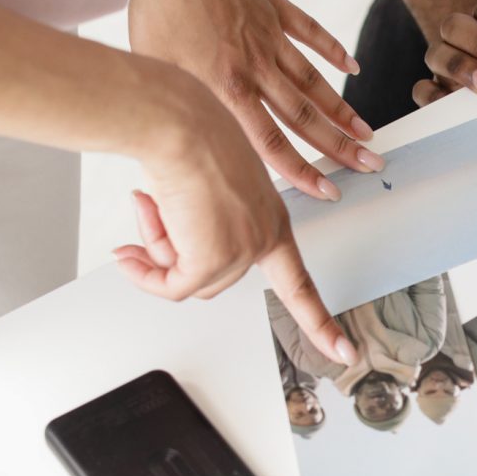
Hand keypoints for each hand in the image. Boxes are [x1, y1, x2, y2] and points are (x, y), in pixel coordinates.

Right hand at [113, 69, 357, 365]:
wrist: (177, 123)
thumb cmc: (190, 137)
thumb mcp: (205, 189)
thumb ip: (196, 230)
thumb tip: (161, 261)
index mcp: (271, 219)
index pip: (301, 283)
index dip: (320, 321)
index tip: (345, 353)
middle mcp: (264, 237)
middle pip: (214, 278)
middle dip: (172, 252)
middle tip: (153, 213)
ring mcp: (243, 249)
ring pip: (190, 281)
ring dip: (157, 252)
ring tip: (151, 207)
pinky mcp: (213, 257)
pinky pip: (171, 286)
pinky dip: (146, 273)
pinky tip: (131, 247)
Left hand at [130, 0, 383, 200]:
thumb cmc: (160, 6)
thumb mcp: (157, 71)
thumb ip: (183, 108)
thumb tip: (185, 146)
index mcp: (227, 88)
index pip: (271, 142)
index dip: (302, 171)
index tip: (326, 189)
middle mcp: (256, 68)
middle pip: (304, 117)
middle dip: (339, 147)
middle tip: (367, 165)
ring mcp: (270, 38)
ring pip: (314, 83)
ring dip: (343, 111)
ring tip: (366, 132)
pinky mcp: (274, 9)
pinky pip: (311, 34)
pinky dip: (334, 51)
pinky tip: (353, 67)